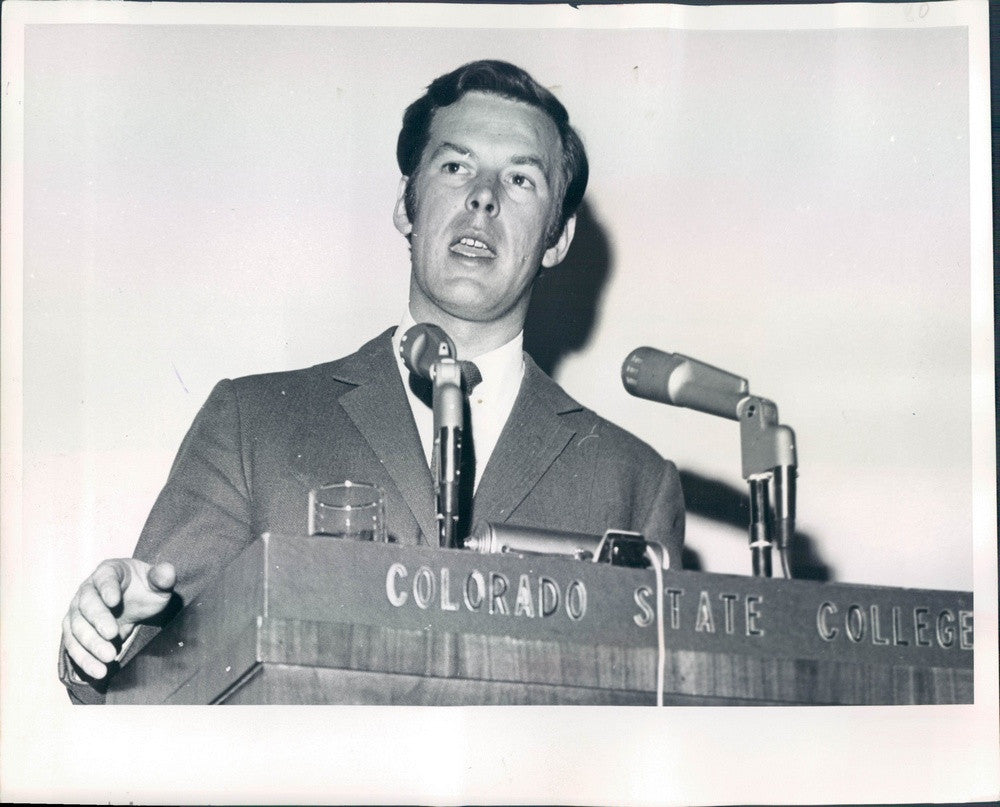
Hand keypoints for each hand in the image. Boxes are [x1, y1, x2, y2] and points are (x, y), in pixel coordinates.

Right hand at [61, 558, 175, 679]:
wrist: (135, 602)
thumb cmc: (145, 589)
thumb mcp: (158, 583)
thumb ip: (162, 577)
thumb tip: (167, 572)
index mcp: (108, 572)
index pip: (104, 578)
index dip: (108, 588)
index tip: (114, 601)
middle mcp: (87, 590)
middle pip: (86, 605)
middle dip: (98, 621)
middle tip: (112, 635)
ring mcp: (78, 611)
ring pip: (76, 627)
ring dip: (90, 644)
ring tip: (108, 659)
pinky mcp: (75, 631)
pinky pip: (74, 646)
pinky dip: (84, 659)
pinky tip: (98, 672)